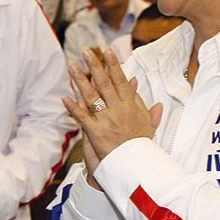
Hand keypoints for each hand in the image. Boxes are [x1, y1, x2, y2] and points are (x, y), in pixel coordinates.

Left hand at [63, 49, 163, 169]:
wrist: (135, 168)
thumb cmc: (140, 146)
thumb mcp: (148, 126)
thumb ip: (148, 111)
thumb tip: (155, 100)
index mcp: (131, 107)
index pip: (121, 81)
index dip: (114, 66)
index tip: (107, 52)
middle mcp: (119, 110)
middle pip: (105, 84)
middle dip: (95, 66)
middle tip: (85, 52)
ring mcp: (107, 120)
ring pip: (92, 96)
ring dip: (80, 80)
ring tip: (71, 66)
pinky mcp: (96, 133)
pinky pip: (82, 117)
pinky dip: (73, 108)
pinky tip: (64, 97)